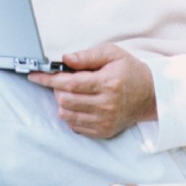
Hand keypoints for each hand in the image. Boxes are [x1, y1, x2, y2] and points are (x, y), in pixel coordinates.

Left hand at [28, 43, 155, 139]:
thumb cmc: (129, 71)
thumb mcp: (112, 54)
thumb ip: (87, 56)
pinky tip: (81, 105)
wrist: (150, 95)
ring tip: (73, 93)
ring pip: (67, 115)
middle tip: (63, 81)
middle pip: (65, 100)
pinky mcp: (103, 131)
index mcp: (107, 83)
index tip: (35, 76)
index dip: (48, 79)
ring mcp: (104, 121)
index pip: (69, 83)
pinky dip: (71, 114)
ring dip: (63, 102)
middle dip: (57, 89)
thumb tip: (65, 59)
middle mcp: (106, 105)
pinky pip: (74, 126)